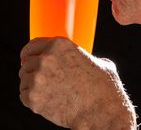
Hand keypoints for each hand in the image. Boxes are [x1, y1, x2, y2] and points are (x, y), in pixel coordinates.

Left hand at [19, 37, 136, 128]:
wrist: (101, 110)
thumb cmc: (102, 86)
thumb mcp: (95, 60)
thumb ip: (81, 57)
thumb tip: (84, 60)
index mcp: (59, 44)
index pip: (33, 45)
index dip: (29, 53)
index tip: (27, 58)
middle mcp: (46, 58)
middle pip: (27, 62)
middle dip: (32, 70)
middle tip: (40, 79)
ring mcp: (38, 78)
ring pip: (24, 79)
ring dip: (32, 85)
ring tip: (48, 92)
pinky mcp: (33, 98)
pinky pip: (24, 95)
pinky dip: (32, 99)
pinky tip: (46, 101)